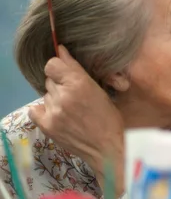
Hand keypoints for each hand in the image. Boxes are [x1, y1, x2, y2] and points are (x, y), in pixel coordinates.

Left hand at [29, 45, 124, 193]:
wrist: (107, 147)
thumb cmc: (109, 118)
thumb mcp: (99, 90)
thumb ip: (77, 71)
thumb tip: (61, 51)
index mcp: (80, 83)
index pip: (53, 64)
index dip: (59, 67)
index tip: (66, 73)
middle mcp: (64, 95)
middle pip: (49, 79)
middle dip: (60, 84)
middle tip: (74, 97)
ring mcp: (53, 111)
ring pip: (46, 95)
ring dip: (55, 99)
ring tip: (70, 110)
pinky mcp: (47, 125)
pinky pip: (35, 109)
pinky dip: (44, 110)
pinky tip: (57, 115)